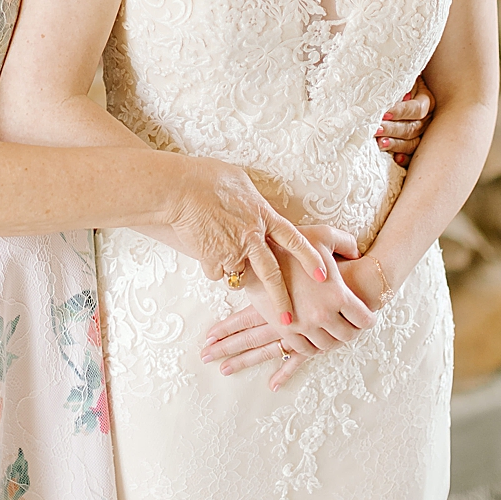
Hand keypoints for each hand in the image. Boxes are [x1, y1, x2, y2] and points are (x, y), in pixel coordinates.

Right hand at [166, 159, 329, 325]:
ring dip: (236, 274)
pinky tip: (204, 252)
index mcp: (263, 217)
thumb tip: (256, 205)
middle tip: (288, 322)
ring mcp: (231, 250)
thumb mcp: (239, 181)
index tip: (323, 275)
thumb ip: (252, 201)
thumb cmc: (206, 177)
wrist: (177, 189)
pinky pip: (215, 271)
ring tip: (227, 265)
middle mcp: (252, 238)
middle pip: (272, 275)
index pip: (295, 241)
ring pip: (240, 275)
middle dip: (280, 301)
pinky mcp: (210, 258)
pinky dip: (212, 267)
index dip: (310, 259)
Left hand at [201, 227, 369, 389]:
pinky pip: (297, 360)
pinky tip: (271, 385)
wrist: (365, 284)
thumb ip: (291, 237)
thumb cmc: (334, 261)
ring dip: (245, 361)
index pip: (243, 320)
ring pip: (268, 352)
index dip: (225, 330)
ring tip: (222, 369)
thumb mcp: (313, 238)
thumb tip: (260, 227)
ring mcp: (301, 335)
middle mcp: (286, 322)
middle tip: (204, 356)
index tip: (205, 338)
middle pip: (251, 341)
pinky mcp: (317, 341)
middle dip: (227, 350)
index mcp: (276, 302)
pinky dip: (284, 373)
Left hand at [377, 79, 430, 166]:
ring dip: (396, 144)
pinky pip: (414, 155)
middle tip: (375, 129)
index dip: (401, 111)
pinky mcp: (414, 144)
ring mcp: (422, 134)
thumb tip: (392, 92)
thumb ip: (396, 86)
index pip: (417, 109)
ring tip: (380, 143)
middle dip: (392, 129)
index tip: (384, 113)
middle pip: (413, 128)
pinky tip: (396, 159)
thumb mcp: (398, 80)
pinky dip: (406, 158)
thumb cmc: (393, 82)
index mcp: (426, 100)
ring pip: (413, 143)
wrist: (393, 87)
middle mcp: (427, 119)